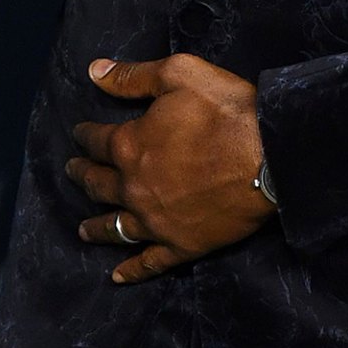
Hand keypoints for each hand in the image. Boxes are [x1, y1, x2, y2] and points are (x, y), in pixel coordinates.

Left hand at [67, 52, 276, 283]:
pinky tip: (118, 276)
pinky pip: (149, 262)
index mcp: (130, 145)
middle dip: (82, 176)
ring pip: (114, 228)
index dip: (85, 136)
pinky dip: (132, 270)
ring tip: (83, 229)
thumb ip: (133, 76)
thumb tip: (94, 71)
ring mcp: (156, 221)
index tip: (79, 135)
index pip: (96, 140)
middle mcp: (134, 187)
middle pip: (97, 184)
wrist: (273, 156)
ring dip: (95, 228)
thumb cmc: (228, 111)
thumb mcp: (179, 74)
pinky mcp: (182, 244)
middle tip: (73, 173)